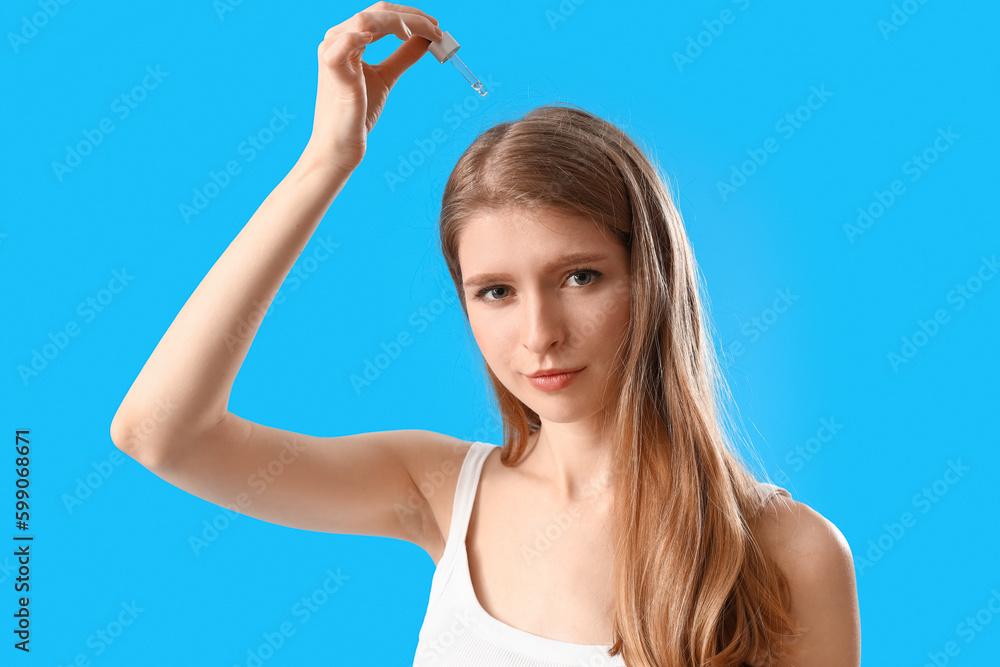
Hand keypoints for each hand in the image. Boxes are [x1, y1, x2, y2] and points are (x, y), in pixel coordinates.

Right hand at [303, 2, 442, 172]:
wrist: (340, 146)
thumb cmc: (358, 114)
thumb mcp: (386, 77)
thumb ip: (402, 56)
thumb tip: (425, 39)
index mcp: (346, 39)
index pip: (380, 14)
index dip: (410, 16)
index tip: (436, 27)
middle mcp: (336, 39)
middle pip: (376, 12)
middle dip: (412, 17)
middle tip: (438, 29)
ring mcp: (331, 52)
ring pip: (367, 21)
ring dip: (402, 23)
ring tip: (426, 34)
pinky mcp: (333, 69)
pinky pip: (347, 42)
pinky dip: (367, 35)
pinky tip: (397, 37)